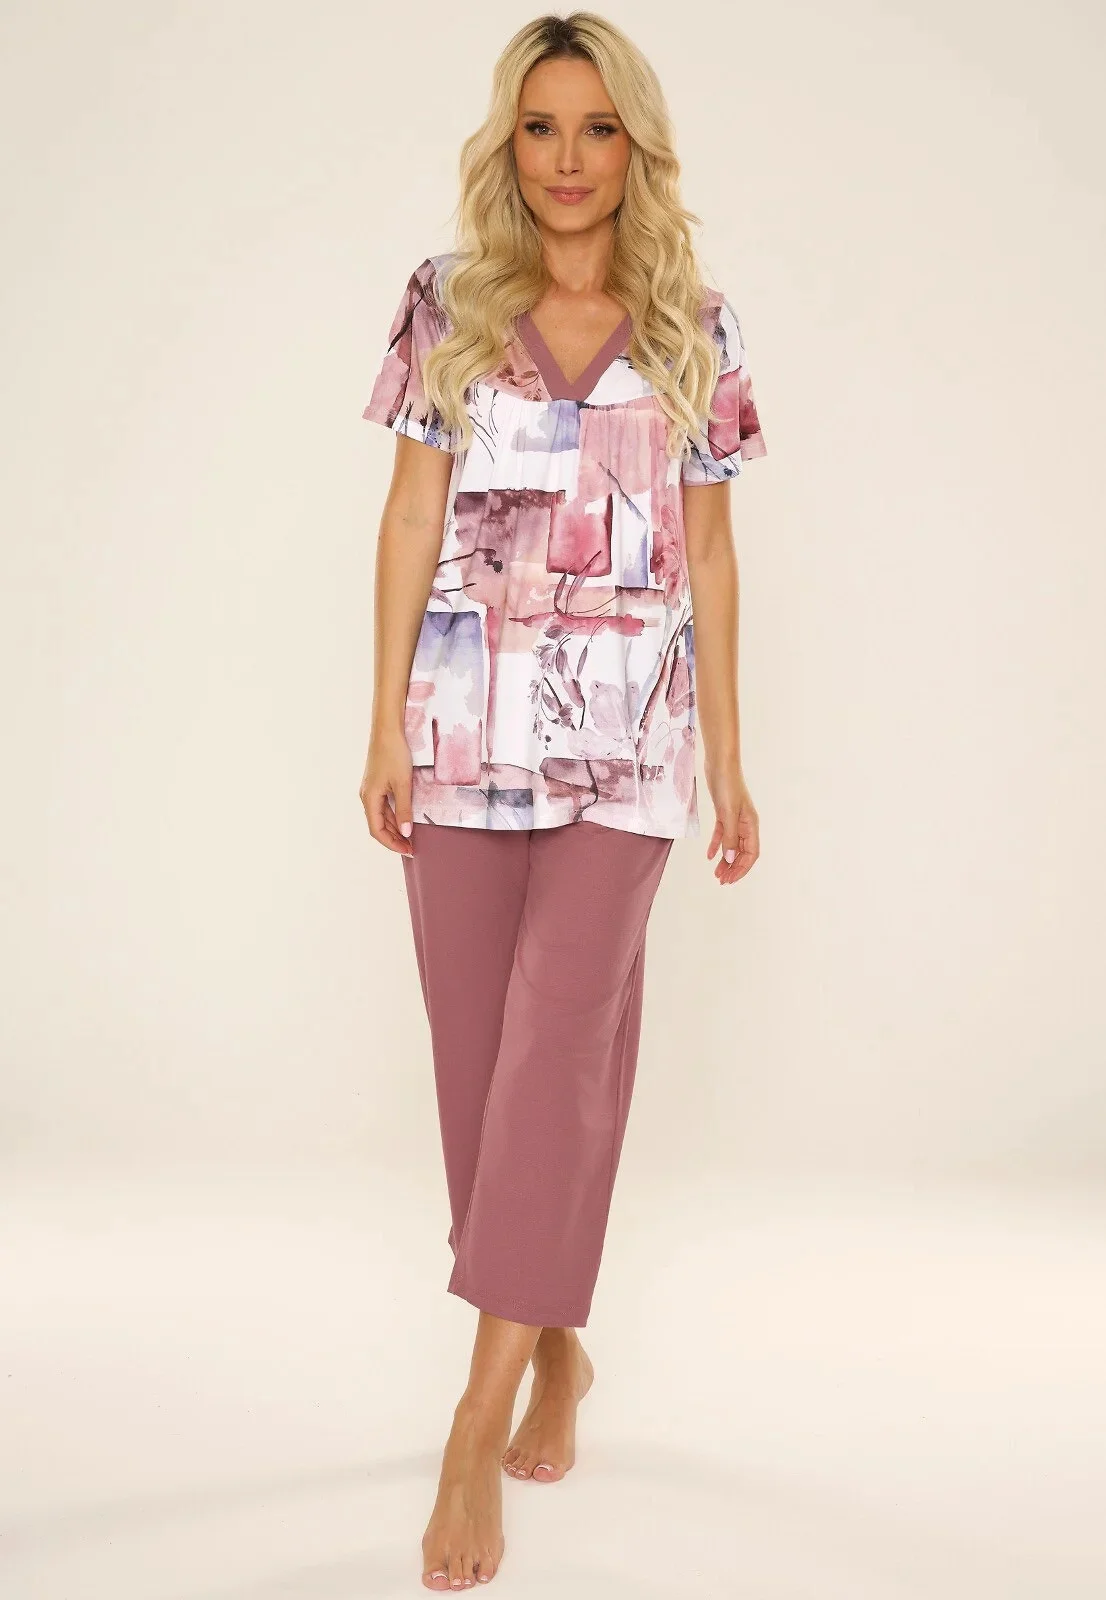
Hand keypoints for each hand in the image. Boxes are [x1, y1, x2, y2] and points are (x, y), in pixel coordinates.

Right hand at [360, 725, 414, 855]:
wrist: (387, 731)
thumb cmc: (394, 754)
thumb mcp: (403, 784)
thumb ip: (404, 809)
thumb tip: (406, 832)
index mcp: (370, 798)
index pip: (376, 830)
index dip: (391, 843)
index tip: (407, 850)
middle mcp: (367, 796)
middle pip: (378, 825)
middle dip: (394, 838)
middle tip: (411, 847)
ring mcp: (371, 790)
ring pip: (381, 816)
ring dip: (394, 828)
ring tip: (410, 837)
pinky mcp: (377, 783)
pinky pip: (384, 806)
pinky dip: (394, 816)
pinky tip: (405, 819)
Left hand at [703, 758, 759, 884]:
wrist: (720, 764)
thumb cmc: (727, 786)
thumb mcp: (728, 813)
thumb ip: (729, 836)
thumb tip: (729, 858)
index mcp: (751, 824)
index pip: (751, 853)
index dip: (742, 868)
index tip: (730, 879)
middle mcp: (745, 824)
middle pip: (742, 852)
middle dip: (733, 867)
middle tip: (721, 881)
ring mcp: (735, 818)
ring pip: (732, 845)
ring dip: (725, 860)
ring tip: (716, 873)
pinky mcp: (724, 813)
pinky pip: (722, 834)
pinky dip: (717, 845)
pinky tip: (709, 856)